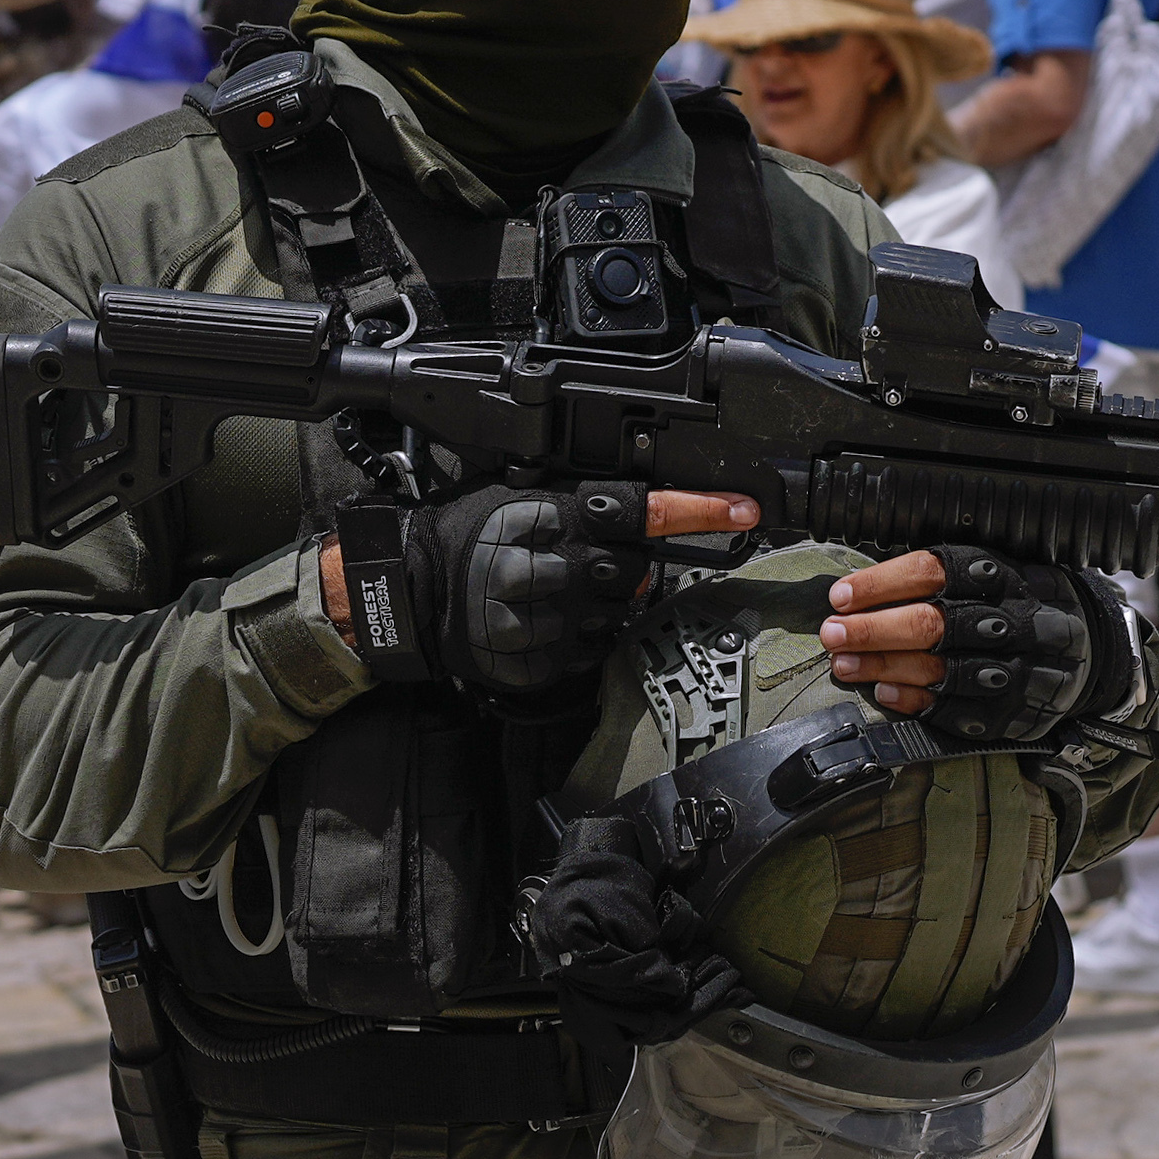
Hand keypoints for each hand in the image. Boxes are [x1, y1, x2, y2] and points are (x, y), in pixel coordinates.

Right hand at [323, 486, 755, 697]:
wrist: (412, 592)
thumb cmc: (468, 534)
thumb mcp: (518, 494)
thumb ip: (583, 508)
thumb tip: (648, 524)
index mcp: (544, 516)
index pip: (639, 510)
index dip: (697, 509)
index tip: (745, 508)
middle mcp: (546, 569)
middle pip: (635, 571)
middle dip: (624, 567)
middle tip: (586, 561)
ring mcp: (540, 622)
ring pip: (617, 615)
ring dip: (602, 604)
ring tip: (556, 593)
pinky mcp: (535, 664)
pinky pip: (590, 651)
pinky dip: (581, 638)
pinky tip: (548, 623)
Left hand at [824, 546, 1093, 739]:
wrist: (1087, 650)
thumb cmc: (1019, 602)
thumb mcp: (992, 570)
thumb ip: (936, 577)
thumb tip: (861, 590)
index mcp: (998, 574)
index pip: (931, 573)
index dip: (880, 584)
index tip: (840, 596)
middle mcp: (1007, 619)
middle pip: (930, 624)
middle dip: (872, 630)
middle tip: (832, 633)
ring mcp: (1011, 668)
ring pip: (936, 668)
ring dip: (882, 667)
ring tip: (843, 665)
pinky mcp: (1009, 709)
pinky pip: (953, 707)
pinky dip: (914, 700)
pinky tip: (883, 693)